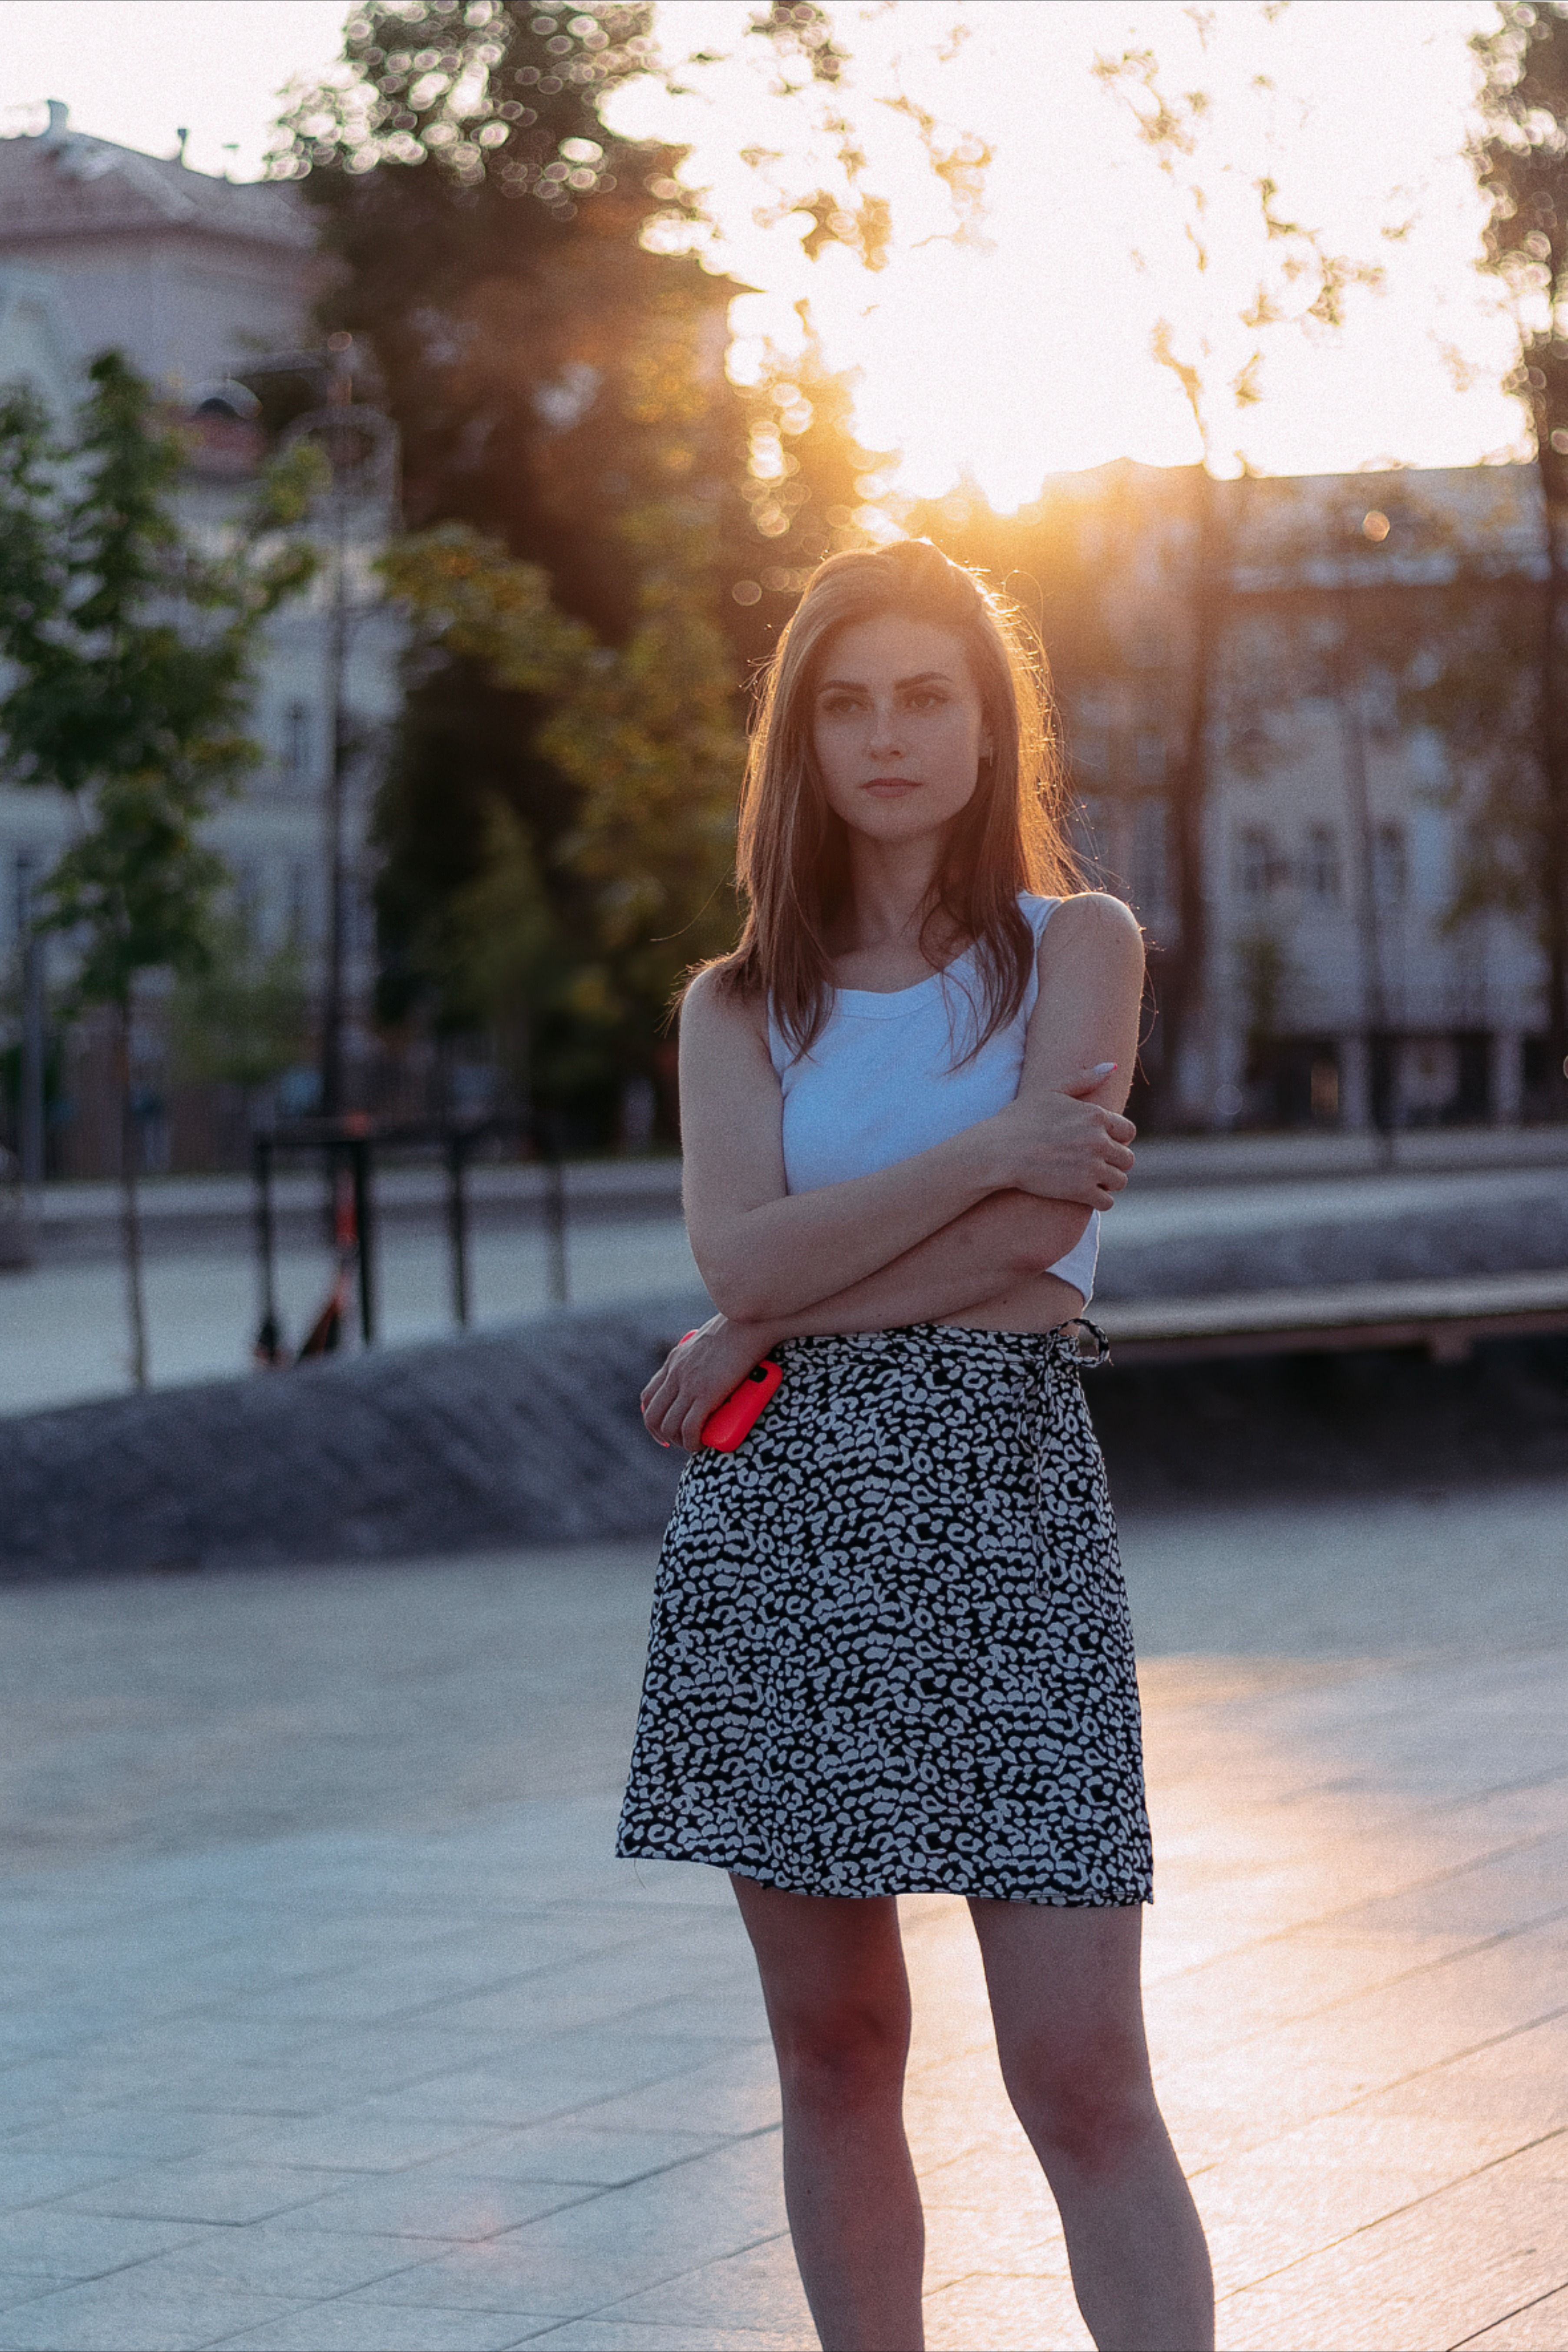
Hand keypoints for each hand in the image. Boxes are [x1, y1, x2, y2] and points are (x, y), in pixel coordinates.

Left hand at [641, 1313, 776, 1452]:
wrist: (750, 1322)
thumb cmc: (740, 1330)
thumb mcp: (707, 1341)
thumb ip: (701, 1356)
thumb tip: (712, 1369)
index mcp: (675, 1361)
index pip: (649, 1396)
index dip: (652, 1419)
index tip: (663, 1432)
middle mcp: (676, 1373)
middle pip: (654, 1415)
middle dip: (662, 1435)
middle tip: (679, 1443)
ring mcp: (689, 1384)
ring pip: (670, 1425)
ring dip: (679, 1441)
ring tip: (694, 1445)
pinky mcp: (706, 1393)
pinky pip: (690, 1427)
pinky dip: (692, 1441)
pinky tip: (700, 1446)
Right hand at [987, 1065, 1135, 1209]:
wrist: (997, 1151)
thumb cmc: (1019, 1119)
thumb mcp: (1051, 1090)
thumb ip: (1084, 1078)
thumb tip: (1113, 1066)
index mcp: (1095, 1115)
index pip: (1128, 1132)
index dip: (1117, 1139)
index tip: (1101, 1144)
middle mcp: (1098, 1140)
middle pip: (1127, 1158)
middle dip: (1114, 1162)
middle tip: (1094, 1165)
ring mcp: (1091, 1167)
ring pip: (1120, 1180)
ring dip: (1108, 1182)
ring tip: (1089, 1180)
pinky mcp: (1081, 1191)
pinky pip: (1107, 1202)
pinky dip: (1099, 1201)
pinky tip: (1085, 1195)